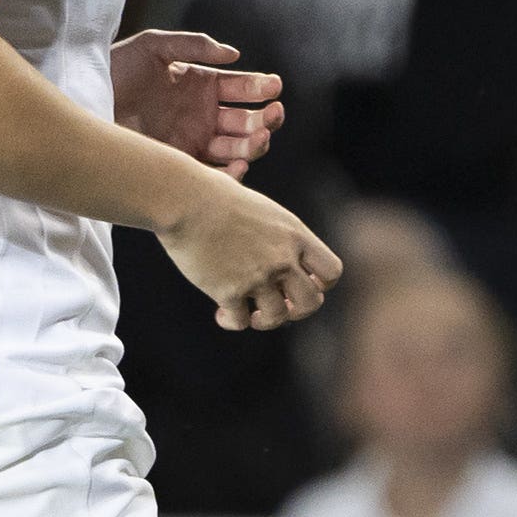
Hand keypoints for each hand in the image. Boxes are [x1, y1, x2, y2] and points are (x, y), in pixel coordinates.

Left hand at [112, 30, 283, 171]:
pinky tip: (239, 165)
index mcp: (203, 86)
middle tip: (273, 113)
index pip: (243, 88)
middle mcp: (204, 115)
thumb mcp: (152, 46)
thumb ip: (193, 44)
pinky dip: (231, 174)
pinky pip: (213, 174)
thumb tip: (234, 54)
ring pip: (238, 148)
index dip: (261, 87)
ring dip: (255, 144)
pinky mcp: (181, 163)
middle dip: (267, 118)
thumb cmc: (115, 69)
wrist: (84, 100)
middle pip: (248, 121)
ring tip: (258, 138)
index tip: (273, 86)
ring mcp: (195, 141)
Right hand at [155, 175, 340, 331]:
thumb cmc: (214, 195)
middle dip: (298, 309)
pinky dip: (232, 322)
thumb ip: (277, 234)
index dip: (321, 284)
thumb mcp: (261, 208)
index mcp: (295, 235)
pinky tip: (221, 313)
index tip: (303, 283)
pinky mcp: (228, 291)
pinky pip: (240, 321)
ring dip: (265, 320)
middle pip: (311, 302)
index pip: (331, 271)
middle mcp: (282, 258)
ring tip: (253, 315)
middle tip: (280, 305)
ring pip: (277, 317)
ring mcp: (257, 276)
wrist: (184, 199)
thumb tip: (280, 249)